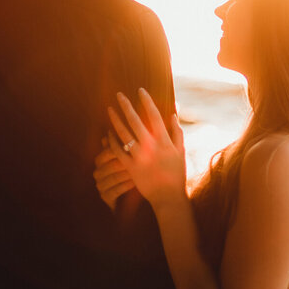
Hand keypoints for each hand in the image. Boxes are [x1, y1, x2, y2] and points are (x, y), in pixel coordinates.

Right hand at [94, 140, 135, 210]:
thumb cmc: (127, 170)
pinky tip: (135, 183)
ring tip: (141, 171)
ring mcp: (100, 185)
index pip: (108, 151)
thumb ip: (123, 144)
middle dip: (126, 162)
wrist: (126, 196)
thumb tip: (125, 128)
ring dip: (128, 174)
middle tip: (140, 160)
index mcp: (100, 159)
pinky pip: (115, 190)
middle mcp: (98, 172)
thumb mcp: (126, 157)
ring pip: (114, 177)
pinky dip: (126, 186)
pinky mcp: (105, 197)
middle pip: (111, 165)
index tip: (135, 147)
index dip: (121, 149)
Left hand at [107, 89, 186, 208]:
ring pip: (123, 133)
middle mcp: (151, 146)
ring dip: (115, 119)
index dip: (146, 101)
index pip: (154, 115)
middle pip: (135, 121)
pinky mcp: (130, 167)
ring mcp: (139, 156)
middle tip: (119, 95)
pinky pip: (117, 151)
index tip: (140, 90)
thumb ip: (177, 132)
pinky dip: (112, 141)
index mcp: (164, 141)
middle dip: (126, 106)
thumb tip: (173, 114)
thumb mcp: (180, 152)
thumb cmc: (176, 174)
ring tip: (109, 109)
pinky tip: (108, 133)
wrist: (168, 197)